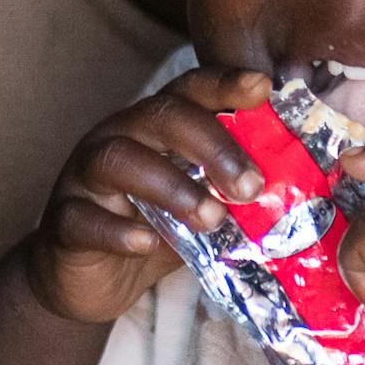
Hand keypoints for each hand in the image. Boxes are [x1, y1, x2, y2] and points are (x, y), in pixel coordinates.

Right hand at [26, 67, 274, 324]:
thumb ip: (232, 194)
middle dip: (212, 145)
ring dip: (170, 186)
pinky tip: (147, 243)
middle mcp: (118, 138)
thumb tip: (300, 193)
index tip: (264, 87)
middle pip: (160, 117)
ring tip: (210, 218)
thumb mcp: (197, 207)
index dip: (224, 83)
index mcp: (154, 127)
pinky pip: (83, 218)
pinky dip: (118, 230)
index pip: (190, 90)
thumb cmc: (150, 232)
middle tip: (251, 186)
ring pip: (119, 160)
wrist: (85, 281)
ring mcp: (84, 178)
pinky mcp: (63, 222)